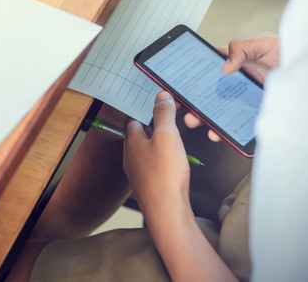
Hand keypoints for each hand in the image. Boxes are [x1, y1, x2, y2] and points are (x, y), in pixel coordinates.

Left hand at [123, 91, 190, 213]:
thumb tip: (160, 96)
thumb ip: (163, 114)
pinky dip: (164, 159)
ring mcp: (139, 172)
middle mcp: (131, 156)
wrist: (167, 211)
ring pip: (148, 150)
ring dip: (160, 143)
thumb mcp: (167, 136)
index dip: (146, 110)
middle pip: (140, 134)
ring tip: (176, 140)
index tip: (160, 105)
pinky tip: (175, 162)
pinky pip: (154, 165)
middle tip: (172, 121)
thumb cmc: (165, 174)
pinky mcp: (149, 184)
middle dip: (155, 126)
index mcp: (131, 141)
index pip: (133, 118)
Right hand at [184, 34, 278, 141]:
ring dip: (203, 118)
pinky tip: (218, 132)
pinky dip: (224, 131)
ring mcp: (245, 101)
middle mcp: (239, 83)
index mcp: (237, 63)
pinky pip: (235, 126)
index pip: (209, 69)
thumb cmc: (293, 56)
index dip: (193, 76)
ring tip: (196, 120)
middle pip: (209, 93)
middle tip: (182, 105)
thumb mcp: (265, 42)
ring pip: (218, 111)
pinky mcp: (254, 116)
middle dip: (192, 100)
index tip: (181, 83)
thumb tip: (224, 66)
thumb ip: (242, 47)